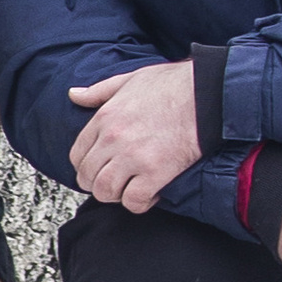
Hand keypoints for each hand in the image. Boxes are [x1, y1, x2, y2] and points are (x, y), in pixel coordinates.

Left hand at [67, 62, 200, 211]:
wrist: (207, 93)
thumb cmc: (172, 84)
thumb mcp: (129, 79)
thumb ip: (99, 91)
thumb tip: (74, 94)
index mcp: (104, 118)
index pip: (77, 155)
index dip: (85, 166)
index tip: (99, 168)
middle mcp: (114, 139)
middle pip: (87, 177)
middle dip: (98, 183)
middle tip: (116, 182)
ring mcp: (133, 157)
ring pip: (105, 192)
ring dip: (116, 195)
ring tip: (130, 188)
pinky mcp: (156, 173)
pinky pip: (134, 201)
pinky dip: (140, 202)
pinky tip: (152, 192)